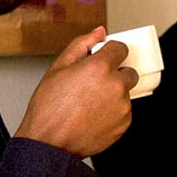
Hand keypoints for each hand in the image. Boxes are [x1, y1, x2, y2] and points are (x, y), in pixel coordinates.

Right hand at [14, 27, 139, 157]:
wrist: (49, 143)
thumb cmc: (49, 109)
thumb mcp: (58, 68)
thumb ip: (81, 45)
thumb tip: (98, 32)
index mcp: (100, 67)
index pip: (121, 48)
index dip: (111, 53)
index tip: (104, 59)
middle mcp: (115, 85)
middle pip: (128, 71)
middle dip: (115, 74)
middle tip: (93, 85)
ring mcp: (122, 106)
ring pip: (125, 92)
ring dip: (113, 94)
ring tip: (89, 103)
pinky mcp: (124, 124)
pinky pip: (124, 111)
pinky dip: (113, 112)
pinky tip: (93, 115)